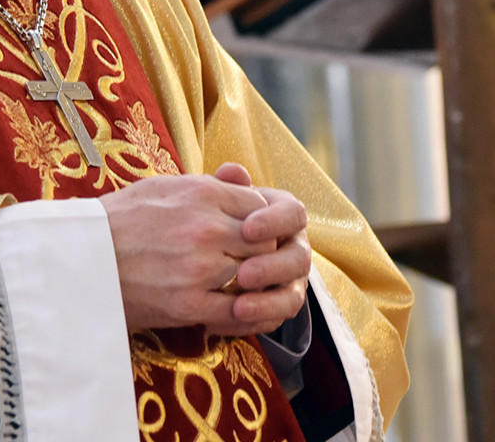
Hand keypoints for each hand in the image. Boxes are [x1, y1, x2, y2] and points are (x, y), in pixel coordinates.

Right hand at [98, 165, 270, 330]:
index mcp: (203, 194)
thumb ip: (208, 184)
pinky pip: (234, 310)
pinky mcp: (189, 304)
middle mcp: (208, 228)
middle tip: (243, 260)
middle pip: (263, 243)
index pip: (259, 206)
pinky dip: (235, 310)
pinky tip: (222, 306)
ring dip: (243, 282)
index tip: (246, 233)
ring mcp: (201, 268)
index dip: (258, 222)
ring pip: (250, 276)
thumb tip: (242, 177)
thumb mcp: (163, 186)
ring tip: (228, 283)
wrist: (79, 258)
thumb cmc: (118, 220)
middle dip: (257, 253)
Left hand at [211, 164, 311, 336]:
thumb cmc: (209, 217)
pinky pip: (274, 321)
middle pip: (299, 258)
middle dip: (272, 267)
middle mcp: (294, 247)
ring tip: (237, 307)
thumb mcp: (215, 200)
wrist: (195, 252)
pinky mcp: (276, 307)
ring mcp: (290, 281)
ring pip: (292, 296)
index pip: (294, 214)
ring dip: (267, 303)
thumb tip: (232, 171)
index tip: (247, 228)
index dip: (275, 221)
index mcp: (284, 216)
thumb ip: (225, 188)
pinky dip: (253, 324)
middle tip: (243, 274)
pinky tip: (224, 322)